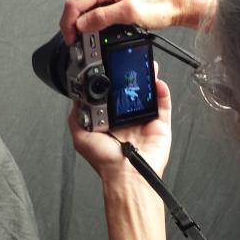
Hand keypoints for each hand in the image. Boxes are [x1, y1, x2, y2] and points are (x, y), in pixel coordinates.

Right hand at [60, 0, 215, 43]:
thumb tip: (82, 24)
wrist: (180, 4)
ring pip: (87, 9)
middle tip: (78, 43)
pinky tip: (98, 32)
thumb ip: (103, 17)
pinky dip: (94, 23)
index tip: (71, 40)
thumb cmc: (162, 4)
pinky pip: (97, 10)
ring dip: (84, 25)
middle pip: (78, 5)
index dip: (68, 23)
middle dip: (74, 25)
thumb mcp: (130, 13)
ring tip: (88, 40)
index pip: (74, 2)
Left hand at [68, 64, 172, 184]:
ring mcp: (144, 121)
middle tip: (131, 64)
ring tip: (147, 66)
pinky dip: (163, 92)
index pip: (113, 94)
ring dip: (149, 79)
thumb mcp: (81, 136)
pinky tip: (158, 83)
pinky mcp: (159, 125)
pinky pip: (163, 105)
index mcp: (110, 119)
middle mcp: (128, 119)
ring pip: (149, 94)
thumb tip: (76, 99)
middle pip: (132, 91)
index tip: (112, 67)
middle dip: (132, 75)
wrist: (127, 176)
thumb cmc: (106, 161)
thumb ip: (77, 116)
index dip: (113, 80)